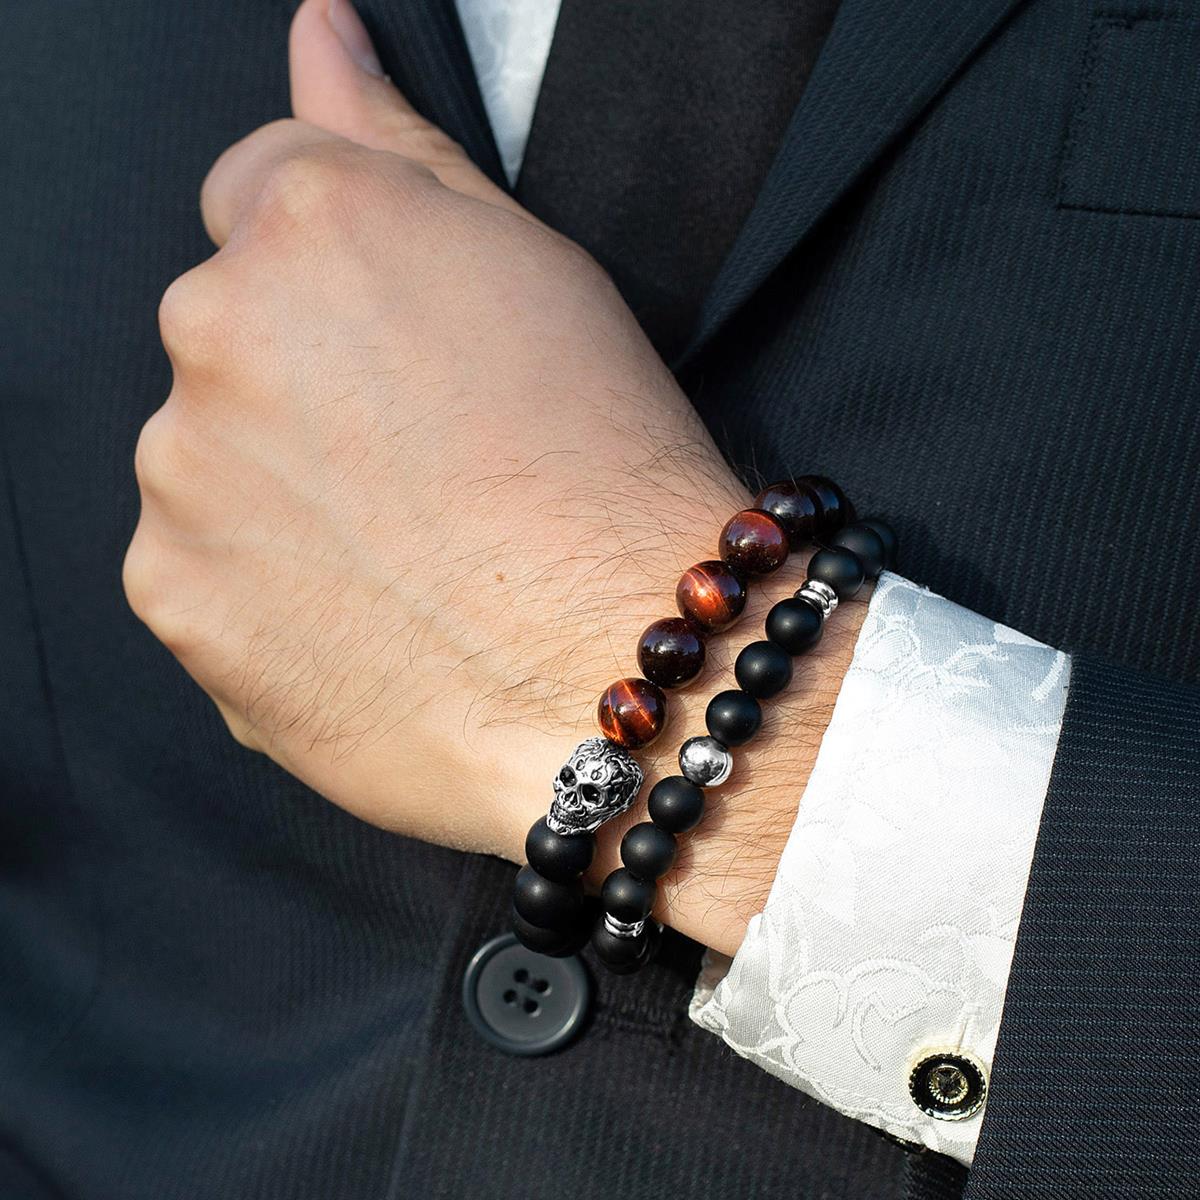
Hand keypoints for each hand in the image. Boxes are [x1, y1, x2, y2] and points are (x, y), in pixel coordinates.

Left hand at [124, 0, 865, 954]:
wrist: (616, 665)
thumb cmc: (606, 475)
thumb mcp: (537, 272)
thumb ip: (399, 144)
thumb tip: (320, 36)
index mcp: (312, 225)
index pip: (262, 191)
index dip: (339, 277)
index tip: (389, 346)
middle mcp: (218, 330)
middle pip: (228, 331)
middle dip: (305, 384)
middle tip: (420, 465)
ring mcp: (182, 473)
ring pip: (206, 457)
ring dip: (279, 491)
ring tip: (402, 552)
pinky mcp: (176, 598)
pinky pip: (200, 569)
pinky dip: (262, 588)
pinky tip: (361, 612)